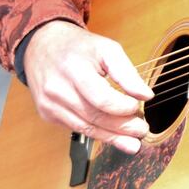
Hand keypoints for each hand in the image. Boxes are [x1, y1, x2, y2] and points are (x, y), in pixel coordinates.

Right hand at [21, 20, 152, 154]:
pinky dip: (97, 133)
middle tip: (142, 130)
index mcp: (73, 68)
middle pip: (95, 116)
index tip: (138, 106)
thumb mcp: (107, 49)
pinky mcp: (47, 113)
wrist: (42, 46)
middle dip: (122, 127)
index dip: (123, 107)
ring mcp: (49, 104)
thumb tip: (145, 95)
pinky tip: (113, 136)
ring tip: (133, 142)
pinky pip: (76, 128)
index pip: (101, 99)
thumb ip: (127, 72)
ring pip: (86, 128)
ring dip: (112, 137)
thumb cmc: (78, 47)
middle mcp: (57, 89)